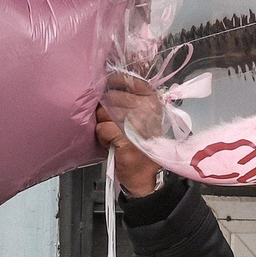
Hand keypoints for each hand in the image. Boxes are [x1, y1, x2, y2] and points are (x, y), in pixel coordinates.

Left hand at [95, 73, 164, 198]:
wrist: (147, 176)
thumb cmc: (143, 147)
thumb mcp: (144, 120)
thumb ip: (133, 103)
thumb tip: (109, 89)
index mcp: (153, 101)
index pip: (131, 81)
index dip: (115, 81)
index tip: (107, 86)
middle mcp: (147, 108)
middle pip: (112, 97)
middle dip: (105, 111)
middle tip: (112, 125)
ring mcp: (136, 121)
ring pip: (104, 112)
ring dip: (103, 125)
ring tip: (113, 136)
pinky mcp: (125, 135)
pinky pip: (102, 128)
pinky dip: (103, 138)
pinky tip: (112, 144)